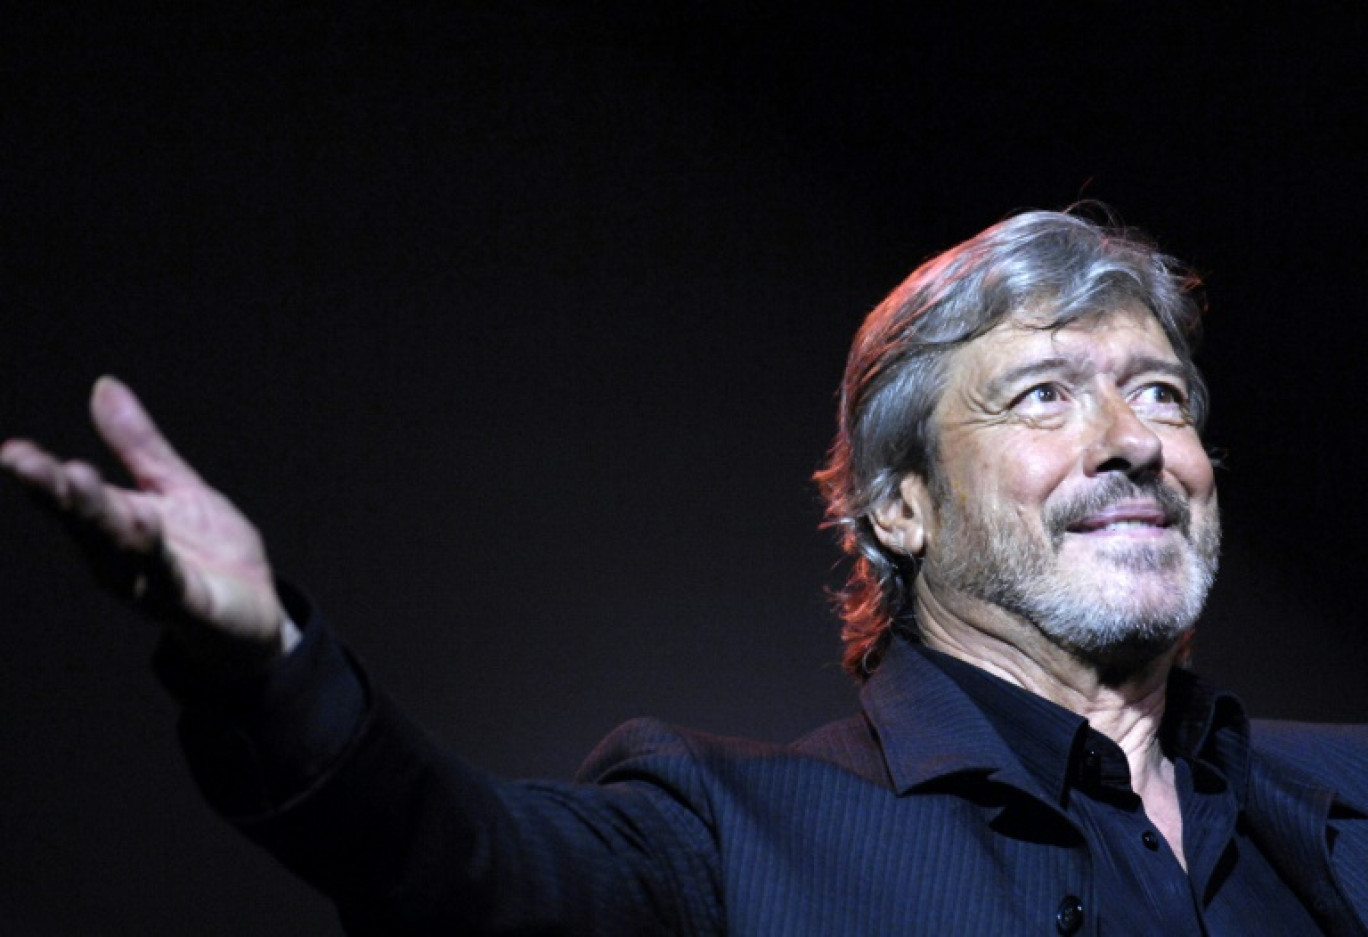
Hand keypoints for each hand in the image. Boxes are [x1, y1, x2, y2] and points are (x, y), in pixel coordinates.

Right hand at [1, 377, 293, 674]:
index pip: (69, 497)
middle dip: (56, 492)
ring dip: (95, 516)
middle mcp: (119, 556)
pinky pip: (164, 577)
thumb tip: (104, 386)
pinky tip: (143, 523)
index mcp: (114, 523)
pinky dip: (151, 553)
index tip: (12, 451)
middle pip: (83, 521)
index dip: (40, 476)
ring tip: (77, 479)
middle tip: (27, 462)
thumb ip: (139, 445)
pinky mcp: (186, 603)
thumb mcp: (177, 486)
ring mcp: (149, 583)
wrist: (255, 613)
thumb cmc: (211, 553)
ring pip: (116, 548)